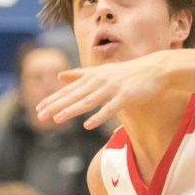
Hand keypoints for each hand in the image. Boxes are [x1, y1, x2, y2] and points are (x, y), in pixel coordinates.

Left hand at [36, 51, 171, 128]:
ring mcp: (112, 89)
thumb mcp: (102, 71)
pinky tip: (88, 125)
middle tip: (40, 115)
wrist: (155, 69)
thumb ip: (80, 74)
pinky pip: (110, 108)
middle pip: (75, 95)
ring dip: (72, 110)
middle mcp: (100, 81)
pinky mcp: (126, 96)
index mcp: (93, 77)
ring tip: (57, 119)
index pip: (69, 89)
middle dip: (56, 105)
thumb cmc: (129, 72)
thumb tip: (59, 76)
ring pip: (88, 101)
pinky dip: (99, 116)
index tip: (38, 108)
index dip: (54, 98)